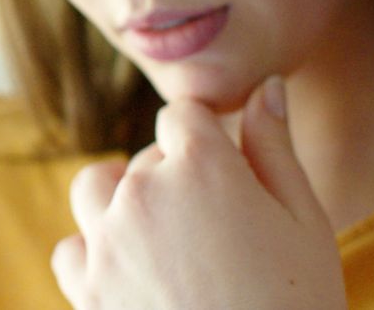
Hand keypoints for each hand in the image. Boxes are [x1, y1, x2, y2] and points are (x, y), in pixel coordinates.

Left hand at [52, 76, 346, 308]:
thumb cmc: (297, 302)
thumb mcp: (303, 218)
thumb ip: (275, 146)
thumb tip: (265, 86)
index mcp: (200, 165)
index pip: (181, 115)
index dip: (205, 136)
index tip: (224, 165)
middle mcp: (142, 194)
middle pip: (145, 158)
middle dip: (175, 176)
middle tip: (216, 225)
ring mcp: (108, 242)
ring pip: (95, 189)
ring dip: (120, 200)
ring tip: (162, 234)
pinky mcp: (87, 289)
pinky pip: (70, 249)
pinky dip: (92, 253)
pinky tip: (130, 272)